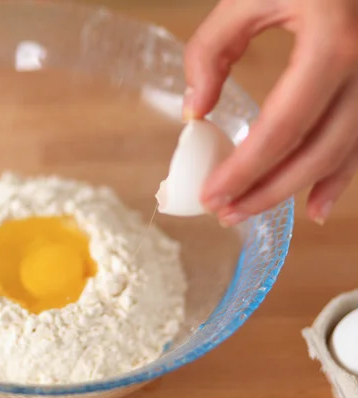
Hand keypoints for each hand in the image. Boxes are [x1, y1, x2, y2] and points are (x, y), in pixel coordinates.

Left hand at [184, 0, 357, 224]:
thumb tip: (196, 110)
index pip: (281, 127)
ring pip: (342, 153)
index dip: (244, 169)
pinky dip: (340, 176)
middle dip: (267, 190)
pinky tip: (316, 203)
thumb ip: (212, 49)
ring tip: (253, 211)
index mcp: (332, 43)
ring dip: (296, 190)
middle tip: (226, 213)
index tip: (210, 195)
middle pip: (315, 151)